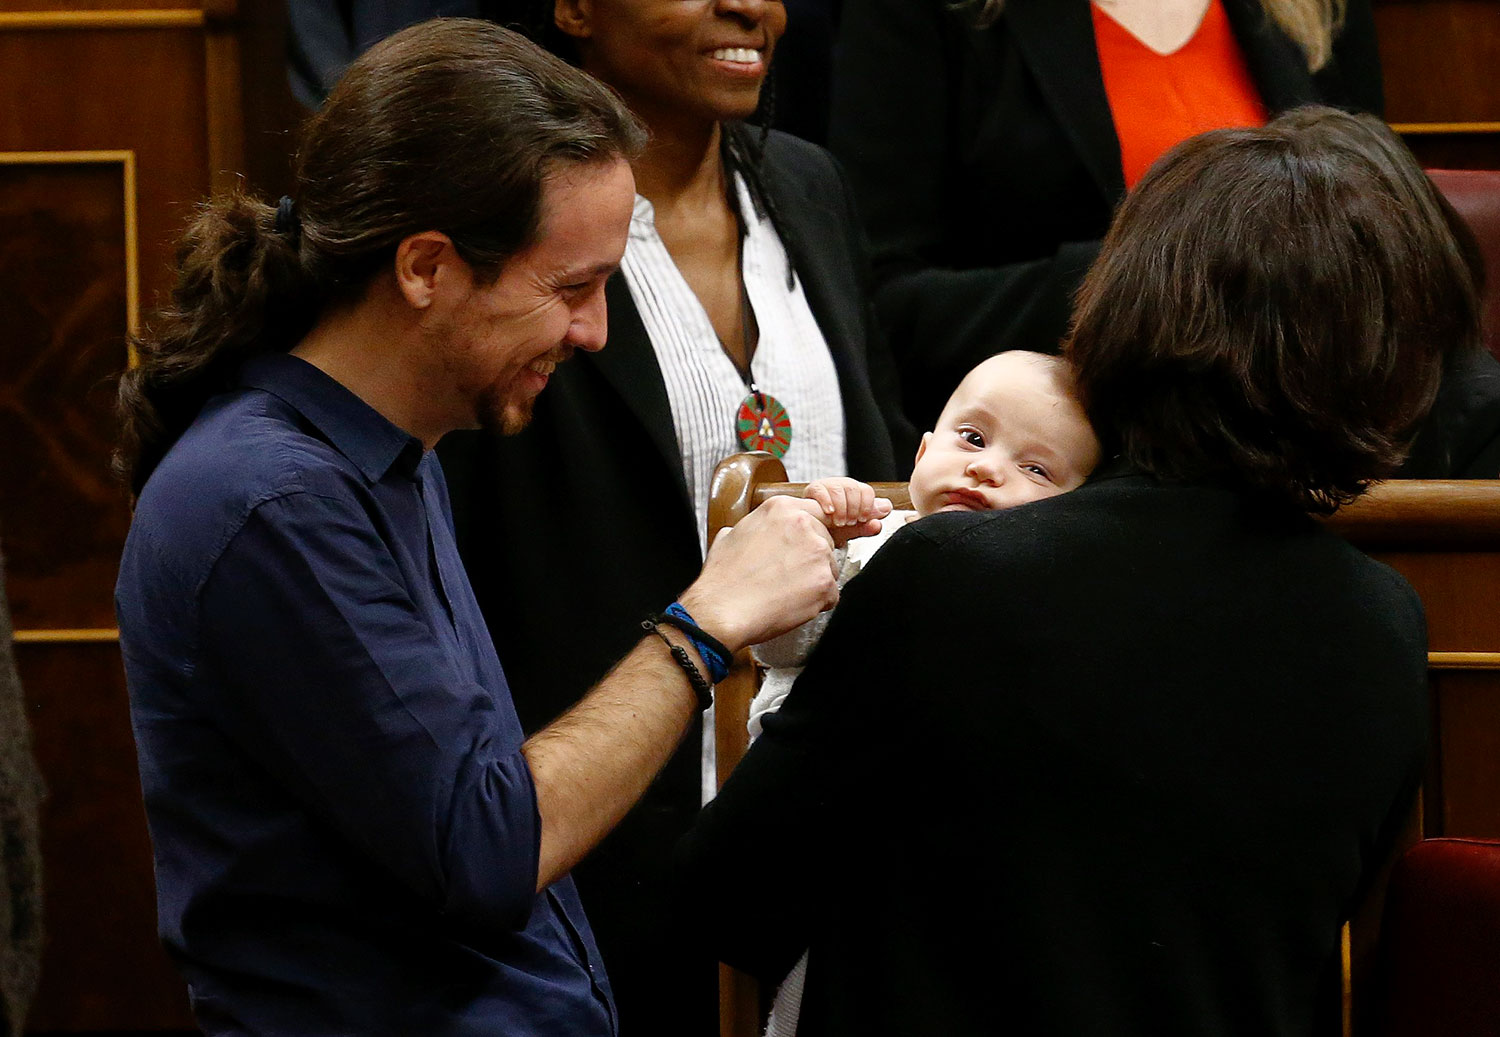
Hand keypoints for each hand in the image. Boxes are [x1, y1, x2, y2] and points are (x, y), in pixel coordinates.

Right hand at [678, 496, 840, 652]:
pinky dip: (818, 602)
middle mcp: (803, 525)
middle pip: (827, 541)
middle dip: (813, 559)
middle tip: (788, 574)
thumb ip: (756, 526)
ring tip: (787, 591)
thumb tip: (759, 531)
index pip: (816, 512)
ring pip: (832, 567)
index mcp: (781, 509)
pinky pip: (832, 593)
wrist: (722, 611)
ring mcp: (817, 554)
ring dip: (816, 580)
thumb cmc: (724, 579)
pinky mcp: (824, 582)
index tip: (807, 544)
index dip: (812, 532)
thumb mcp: (731, 535)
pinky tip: (792, 603)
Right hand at [804, 478, 892, 546]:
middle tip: (850, 522)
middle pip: (853, 488)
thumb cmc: (832, 529)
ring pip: (838, 488)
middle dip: (853, 508)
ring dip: (841, 507)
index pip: (866, 490)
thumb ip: (868, 524)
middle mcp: (842, 486)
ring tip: (839, 521)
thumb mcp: (852, 530)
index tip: (862, 519)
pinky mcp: (813, 490)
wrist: (812, 531)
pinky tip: (829, 512)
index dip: (867, 505)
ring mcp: (827, 486)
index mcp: (855, 493)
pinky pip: (821, 490)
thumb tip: (886, 509)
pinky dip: (826, 501)